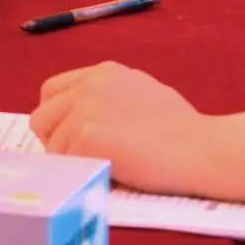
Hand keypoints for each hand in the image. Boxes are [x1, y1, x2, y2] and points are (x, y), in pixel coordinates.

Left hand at [32, 61, 222, 195]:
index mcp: (104, 72)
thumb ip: (111, 98)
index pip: (54, 91)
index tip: (74, 137)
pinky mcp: (86, 136)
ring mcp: (85, 109)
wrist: (201, 148)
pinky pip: (63, 162)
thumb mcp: (143, 95)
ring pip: (51, 143)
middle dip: (55, 139)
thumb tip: (86, 118)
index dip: (59, 117)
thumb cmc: (183, 131)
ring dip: (70, 160)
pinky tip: (108, 173)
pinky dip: (80, 173)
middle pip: (42, 115)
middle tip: (81, 158)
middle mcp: (90, 84)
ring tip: (103, 166)